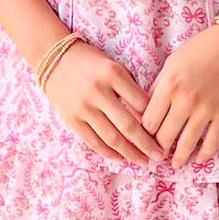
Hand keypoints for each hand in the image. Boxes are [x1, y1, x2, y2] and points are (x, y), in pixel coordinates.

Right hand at [41, 39, 166, 165]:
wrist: (53, 57)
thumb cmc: (89, 61)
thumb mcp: (113, 65)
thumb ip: (129, 87)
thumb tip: (148, 116)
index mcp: (113, 74)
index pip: (140, 103)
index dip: (154, 121)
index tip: (165, 133)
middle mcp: (98, 91)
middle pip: (128, 125)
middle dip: (146, 144)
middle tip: (160, 156)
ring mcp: (83, 107)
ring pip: (111, 137)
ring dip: (130, 153)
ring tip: (143, 162)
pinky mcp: (71, 119)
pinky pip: (93, 141)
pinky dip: (108, 152)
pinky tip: (120, 158)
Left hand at [139, 23, 218, 166]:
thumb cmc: (201, 49)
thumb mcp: (171, 63)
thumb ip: (159, 87)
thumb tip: (146, 110)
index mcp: (168, 87)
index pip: (148, 122)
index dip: (143, 134)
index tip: (143, 140)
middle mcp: (185, 101)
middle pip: (164, 137)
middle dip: (157, 149)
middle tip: (155, 155)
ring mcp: (206, 110)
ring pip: (186, 145)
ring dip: (178, 158)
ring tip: (174, 164)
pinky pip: (212, 142)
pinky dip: (204, 154)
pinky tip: (198, 159)